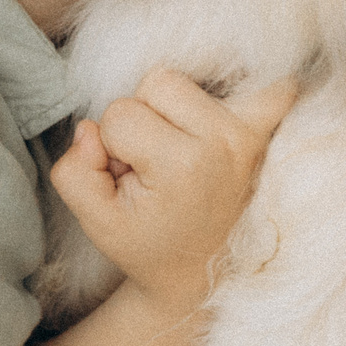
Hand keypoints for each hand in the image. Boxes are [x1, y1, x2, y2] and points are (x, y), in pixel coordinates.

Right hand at [50, 69, 298, 316]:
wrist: (198, 270)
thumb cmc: (148, 241)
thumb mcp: (97, 222)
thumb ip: (74, 172)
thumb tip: (90, 128)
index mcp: (182, 165)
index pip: (120, 114)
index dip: (113, 144)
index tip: (130, 176)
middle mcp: (224, 140)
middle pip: (158, 81)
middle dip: (143, 116)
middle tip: (153, 160)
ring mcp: (252, 129)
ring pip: (190, 75)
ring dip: (175, 104)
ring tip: (178, 146)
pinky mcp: (268, 124)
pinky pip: (271, 80)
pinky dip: (250, 84)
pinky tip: (228, 110)